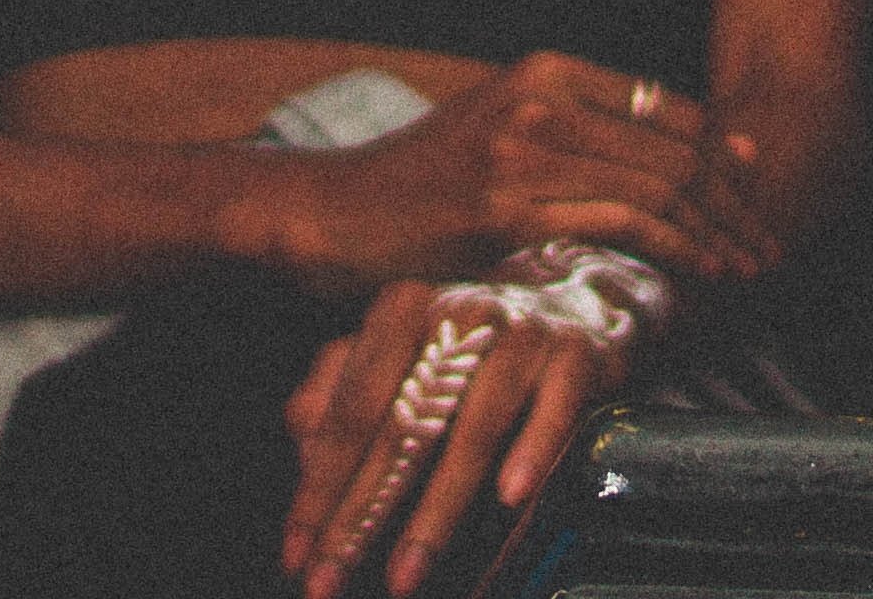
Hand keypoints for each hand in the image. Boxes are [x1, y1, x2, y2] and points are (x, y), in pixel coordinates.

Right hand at [269, 53, 771, 292]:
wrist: (333, 212)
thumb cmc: (420, 185)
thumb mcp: (501, 133)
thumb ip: (572, 137)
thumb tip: (661, 162)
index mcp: (546, 69)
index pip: (667, 108)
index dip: (724, 154)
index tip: (757, 194)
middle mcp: (540, 96)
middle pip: (673, 148)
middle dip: (733, 202)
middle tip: (769, 243)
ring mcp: (524, 148)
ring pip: (655, 186)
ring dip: (715, 233)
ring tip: (748, 267)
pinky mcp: (508, 206)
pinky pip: (617, 223)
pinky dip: (672, 250)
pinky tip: (698, 275)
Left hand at [279, 248, 653, 598]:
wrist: (573, 301)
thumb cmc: (467, 346)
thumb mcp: (397, 351)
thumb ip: (339, 388)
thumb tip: (300, 434)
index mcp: (400, 313)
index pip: (349, 411)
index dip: (318, 486)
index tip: (295, 554)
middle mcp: (457, 317)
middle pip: (401, 429)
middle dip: (361, 515)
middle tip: (332, 578)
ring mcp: (520, 333)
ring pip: (471, 430)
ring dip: (435, 512)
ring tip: (405, 574)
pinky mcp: (577, 355)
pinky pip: (553, 410)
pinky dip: (532, 453)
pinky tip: (509, 499)